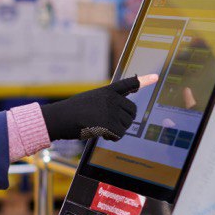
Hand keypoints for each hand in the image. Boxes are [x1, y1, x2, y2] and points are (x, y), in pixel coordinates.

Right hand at [41, 74, 158, 141]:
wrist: (59, 118)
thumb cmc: (70, 113)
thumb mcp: (90, 101)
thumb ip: (105, 103)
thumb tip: (121, 116)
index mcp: (107, 91)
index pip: (128, 84)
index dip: (143, 80)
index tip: (156, 77)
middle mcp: (111, 98)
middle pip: (132, 112)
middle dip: (124, 121)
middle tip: (110, 125)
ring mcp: (111, 110)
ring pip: (127, 124)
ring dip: (117, 130)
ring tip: (101, 128)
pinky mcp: (109, 122)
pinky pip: (120, 134)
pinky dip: (112, 137)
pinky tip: (101, 134)